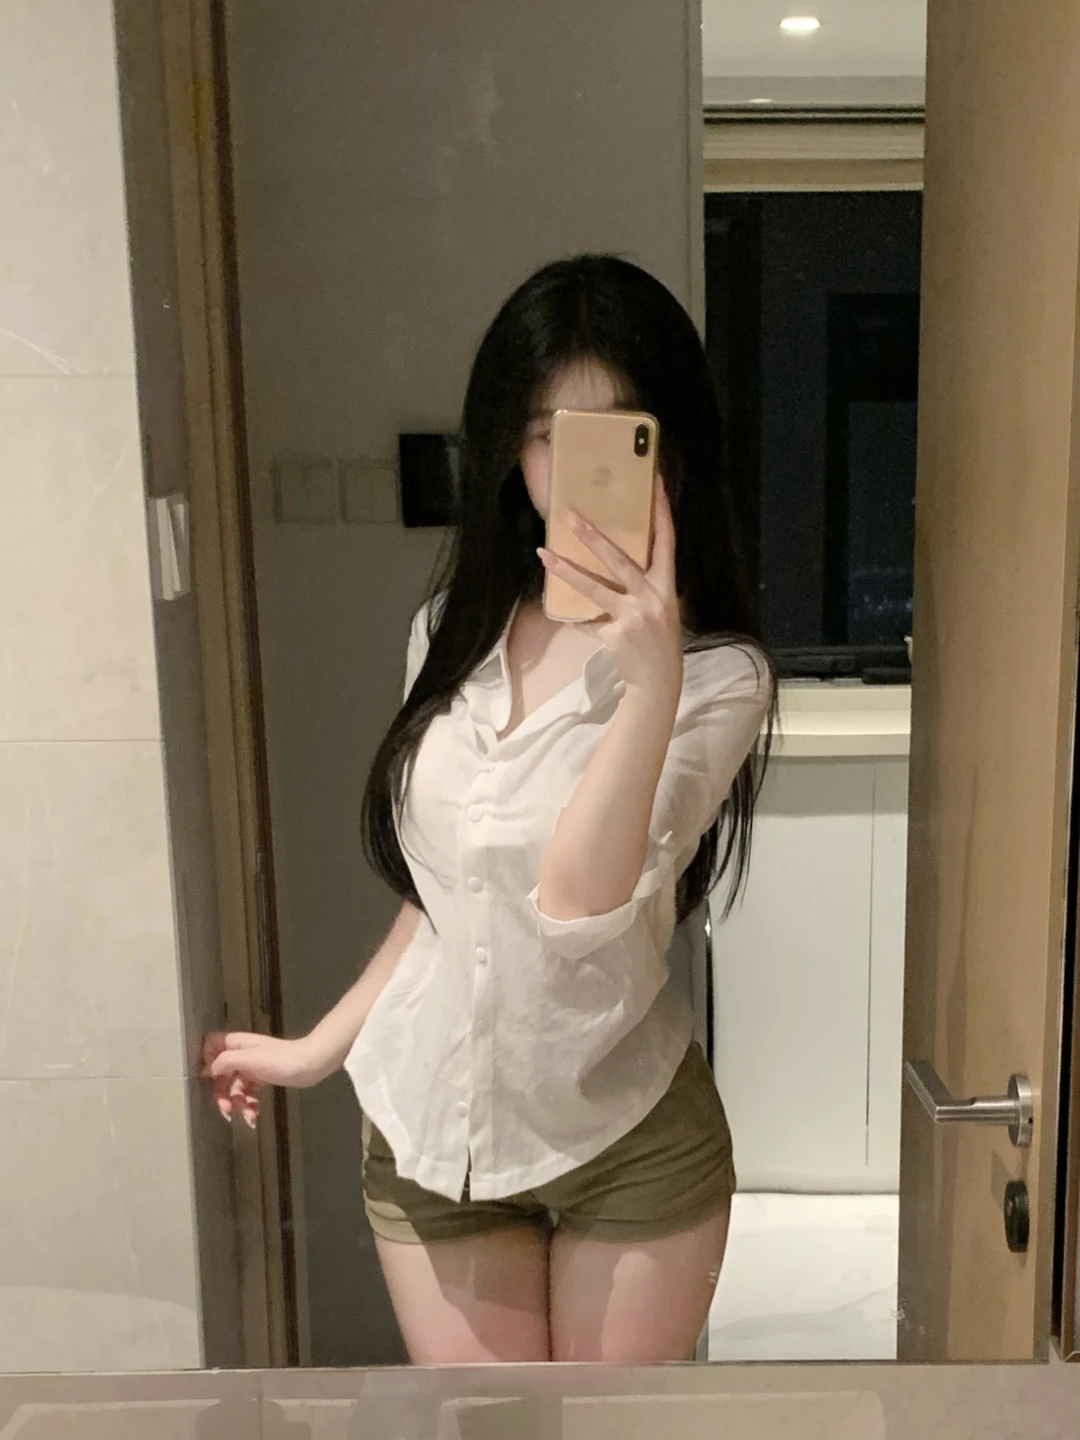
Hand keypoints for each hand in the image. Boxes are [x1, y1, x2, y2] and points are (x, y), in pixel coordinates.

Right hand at [201, 1030, 327, 1128]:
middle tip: (227, 1112)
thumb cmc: (279, 1060)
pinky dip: (249, 1105)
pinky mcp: (261, 1079)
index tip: (210, 1079)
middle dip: (222, 1094)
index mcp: (236, 1044)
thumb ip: (225, 1061)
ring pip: (234, 1088)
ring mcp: (251, 1067)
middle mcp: (241, 1054)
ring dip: (238, 1104)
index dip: (206, 1062)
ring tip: (248, 1118)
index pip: (210, 1046)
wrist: (309, 1066)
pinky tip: (254, 1116)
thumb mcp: (249, 1059)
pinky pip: (247, 1094)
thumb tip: (207, 1070)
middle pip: (220, 1074)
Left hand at [538, 480, 682, 705]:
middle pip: (620, 560)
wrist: (657, 681)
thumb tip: (612, 560)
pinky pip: (586, 620)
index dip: (661, 513)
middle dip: (594, 537)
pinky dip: (575, 617)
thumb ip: (643, 585)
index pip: (666, 542)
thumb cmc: (658, 641)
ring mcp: (632, 616)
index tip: (654, 483)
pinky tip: (560, 612)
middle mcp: (652, 597)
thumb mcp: (661, 608)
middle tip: (572, 516)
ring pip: (594, 587)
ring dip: (566, 570)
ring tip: (543, 553)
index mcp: (667, 587)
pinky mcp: (614, 633)